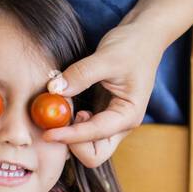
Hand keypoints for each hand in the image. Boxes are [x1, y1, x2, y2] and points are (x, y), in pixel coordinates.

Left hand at [42, 22, 167, 167]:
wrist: (144, 36)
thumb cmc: (132, 46)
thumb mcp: (107, 57)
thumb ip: (80, 75)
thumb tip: (54, 90)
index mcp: (128, 116)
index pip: (95, 136)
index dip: (70, 137)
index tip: (47, 133)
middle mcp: (120, 125)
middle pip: (93, 155)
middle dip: (72, 144)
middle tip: (59, 121)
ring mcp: (111, 122)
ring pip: (87, 147)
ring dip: (70, 136)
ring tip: (63, 109)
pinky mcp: (102, 115)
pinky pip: (84, 132)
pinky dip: (71, 125)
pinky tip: (67, 106)